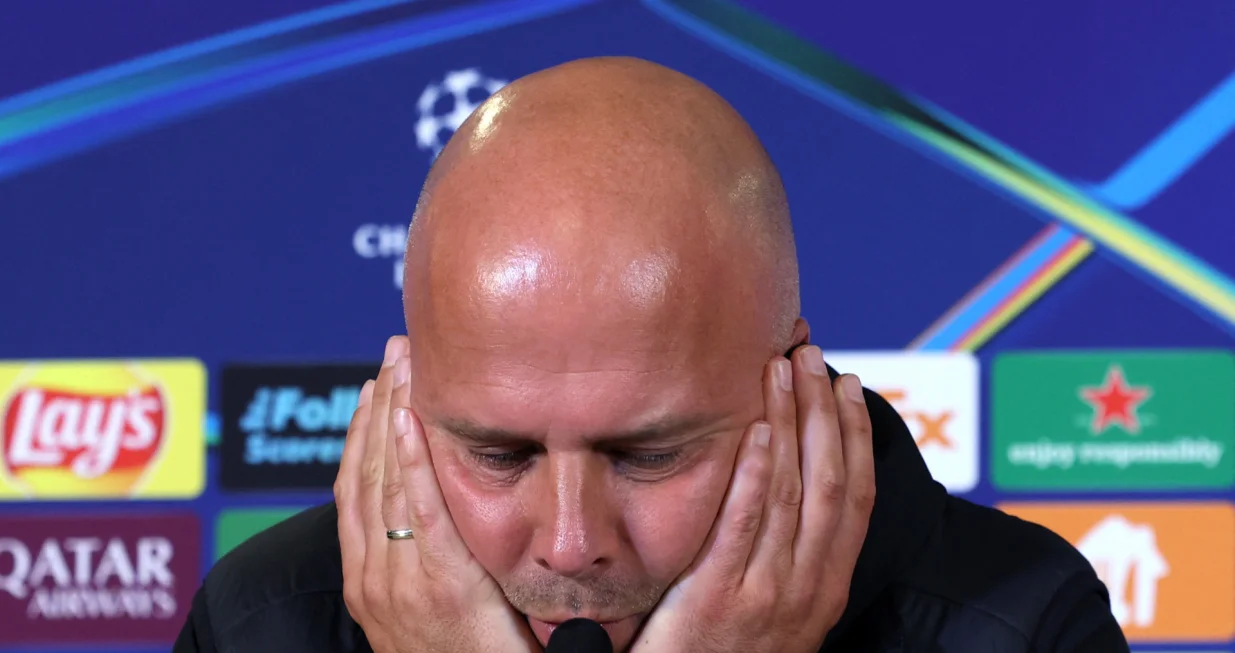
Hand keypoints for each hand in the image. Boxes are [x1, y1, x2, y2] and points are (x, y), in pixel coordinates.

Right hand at [335, 336, 540, 652]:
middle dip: (378, 408)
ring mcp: (399, 583)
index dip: (362, 433)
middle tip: (393, 353)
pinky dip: (407, 461)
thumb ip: (431, 565)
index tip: (376, 386)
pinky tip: (408, 418)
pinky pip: (418, 512)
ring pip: (384, 482)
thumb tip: (443, 514)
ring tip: (401, 365)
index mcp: (368, 581)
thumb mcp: (432, 612)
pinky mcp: (440, 588)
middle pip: (366, 474)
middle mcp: (374, 577)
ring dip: (391, 417)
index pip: (357, 490)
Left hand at [631, 345, 874, 652]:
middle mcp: (807, 587)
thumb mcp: (778, 611)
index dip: (855, 436)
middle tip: (811, 354)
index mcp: (827, 586)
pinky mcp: (718, 599)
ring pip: (792, 493)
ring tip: (781, 368)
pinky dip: (756, 475)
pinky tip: (757, 431)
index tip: (847, 385)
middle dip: (823, 411)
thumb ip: (786, 555)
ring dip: (790, 423)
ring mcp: (765, 593)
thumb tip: (786, 484)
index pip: (855, 497)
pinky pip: (744, 526)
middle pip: (829, 482)